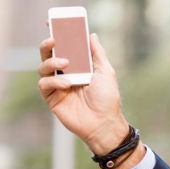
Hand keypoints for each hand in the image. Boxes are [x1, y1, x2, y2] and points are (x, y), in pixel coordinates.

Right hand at [37, 32, 127, 154]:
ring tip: (66, 64)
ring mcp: (58, 86)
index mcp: (78, 67)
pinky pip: (44, 83)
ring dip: (52, 62)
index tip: (54, 25)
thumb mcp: (106, 72)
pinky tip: (66, 84)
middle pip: (48, 54)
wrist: (104, 123)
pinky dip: (54, 81)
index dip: (58, 36)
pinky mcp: (52, 98)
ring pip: (43, 67)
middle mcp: (66, 74)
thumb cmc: (108, 100)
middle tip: (54, 40)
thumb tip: (92, 35)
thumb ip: (97, 54)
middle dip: (48, 45)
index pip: (64, 48)